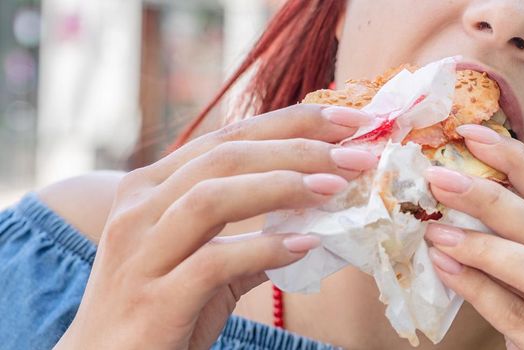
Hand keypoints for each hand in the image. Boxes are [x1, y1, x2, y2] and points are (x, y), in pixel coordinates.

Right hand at [56, 105, 378, 348]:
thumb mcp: (208, 263)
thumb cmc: (160, 310)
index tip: (352, 120)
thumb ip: (251, 236)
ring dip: (282, 186)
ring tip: (337, 187)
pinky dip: (264, 248)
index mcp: (154, 186)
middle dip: (299, 147)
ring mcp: (141, 251)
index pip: (231, 135)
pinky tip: (305, 245)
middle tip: (359, 154)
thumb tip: (315, 220)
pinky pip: (212, 261)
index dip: (294, 122)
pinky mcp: (153, 298)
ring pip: (213, 195)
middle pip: (226, 155)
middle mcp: (141, 207)